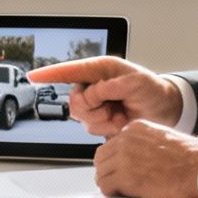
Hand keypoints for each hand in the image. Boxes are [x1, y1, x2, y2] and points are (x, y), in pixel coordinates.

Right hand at [28, 56, 181, 136]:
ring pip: (81, 117)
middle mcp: (93, 85)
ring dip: (103, 119)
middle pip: (74, 100)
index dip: (50, 74)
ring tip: (120, 115)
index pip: (70, 70)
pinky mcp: (99, 120)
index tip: (33, 76)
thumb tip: (93, 93)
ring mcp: (96, 104)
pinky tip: (120, 122)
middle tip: (113, 107)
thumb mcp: (136, 82)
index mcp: (100, 69)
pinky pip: (91, 128)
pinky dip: (107, 128)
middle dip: (93, 108)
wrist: (164, 110)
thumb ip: (112, 86)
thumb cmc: (152, 90)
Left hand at [94, 120, 197, 197]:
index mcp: (135, 128)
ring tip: (124, 190)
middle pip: (102, 158)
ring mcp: (123, 158)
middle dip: (108, 170)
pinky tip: (124, 195)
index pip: (112, 144)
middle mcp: (125, 140)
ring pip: (101, 173)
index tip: (122, 169)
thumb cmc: (190, 157)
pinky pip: (105, 187)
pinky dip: (112, 193)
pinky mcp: (125, 178)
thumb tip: (135, 158)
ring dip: (110, 183)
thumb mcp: (163, 138)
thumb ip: (144, 144)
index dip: (116, 160)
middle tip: (118, 182)